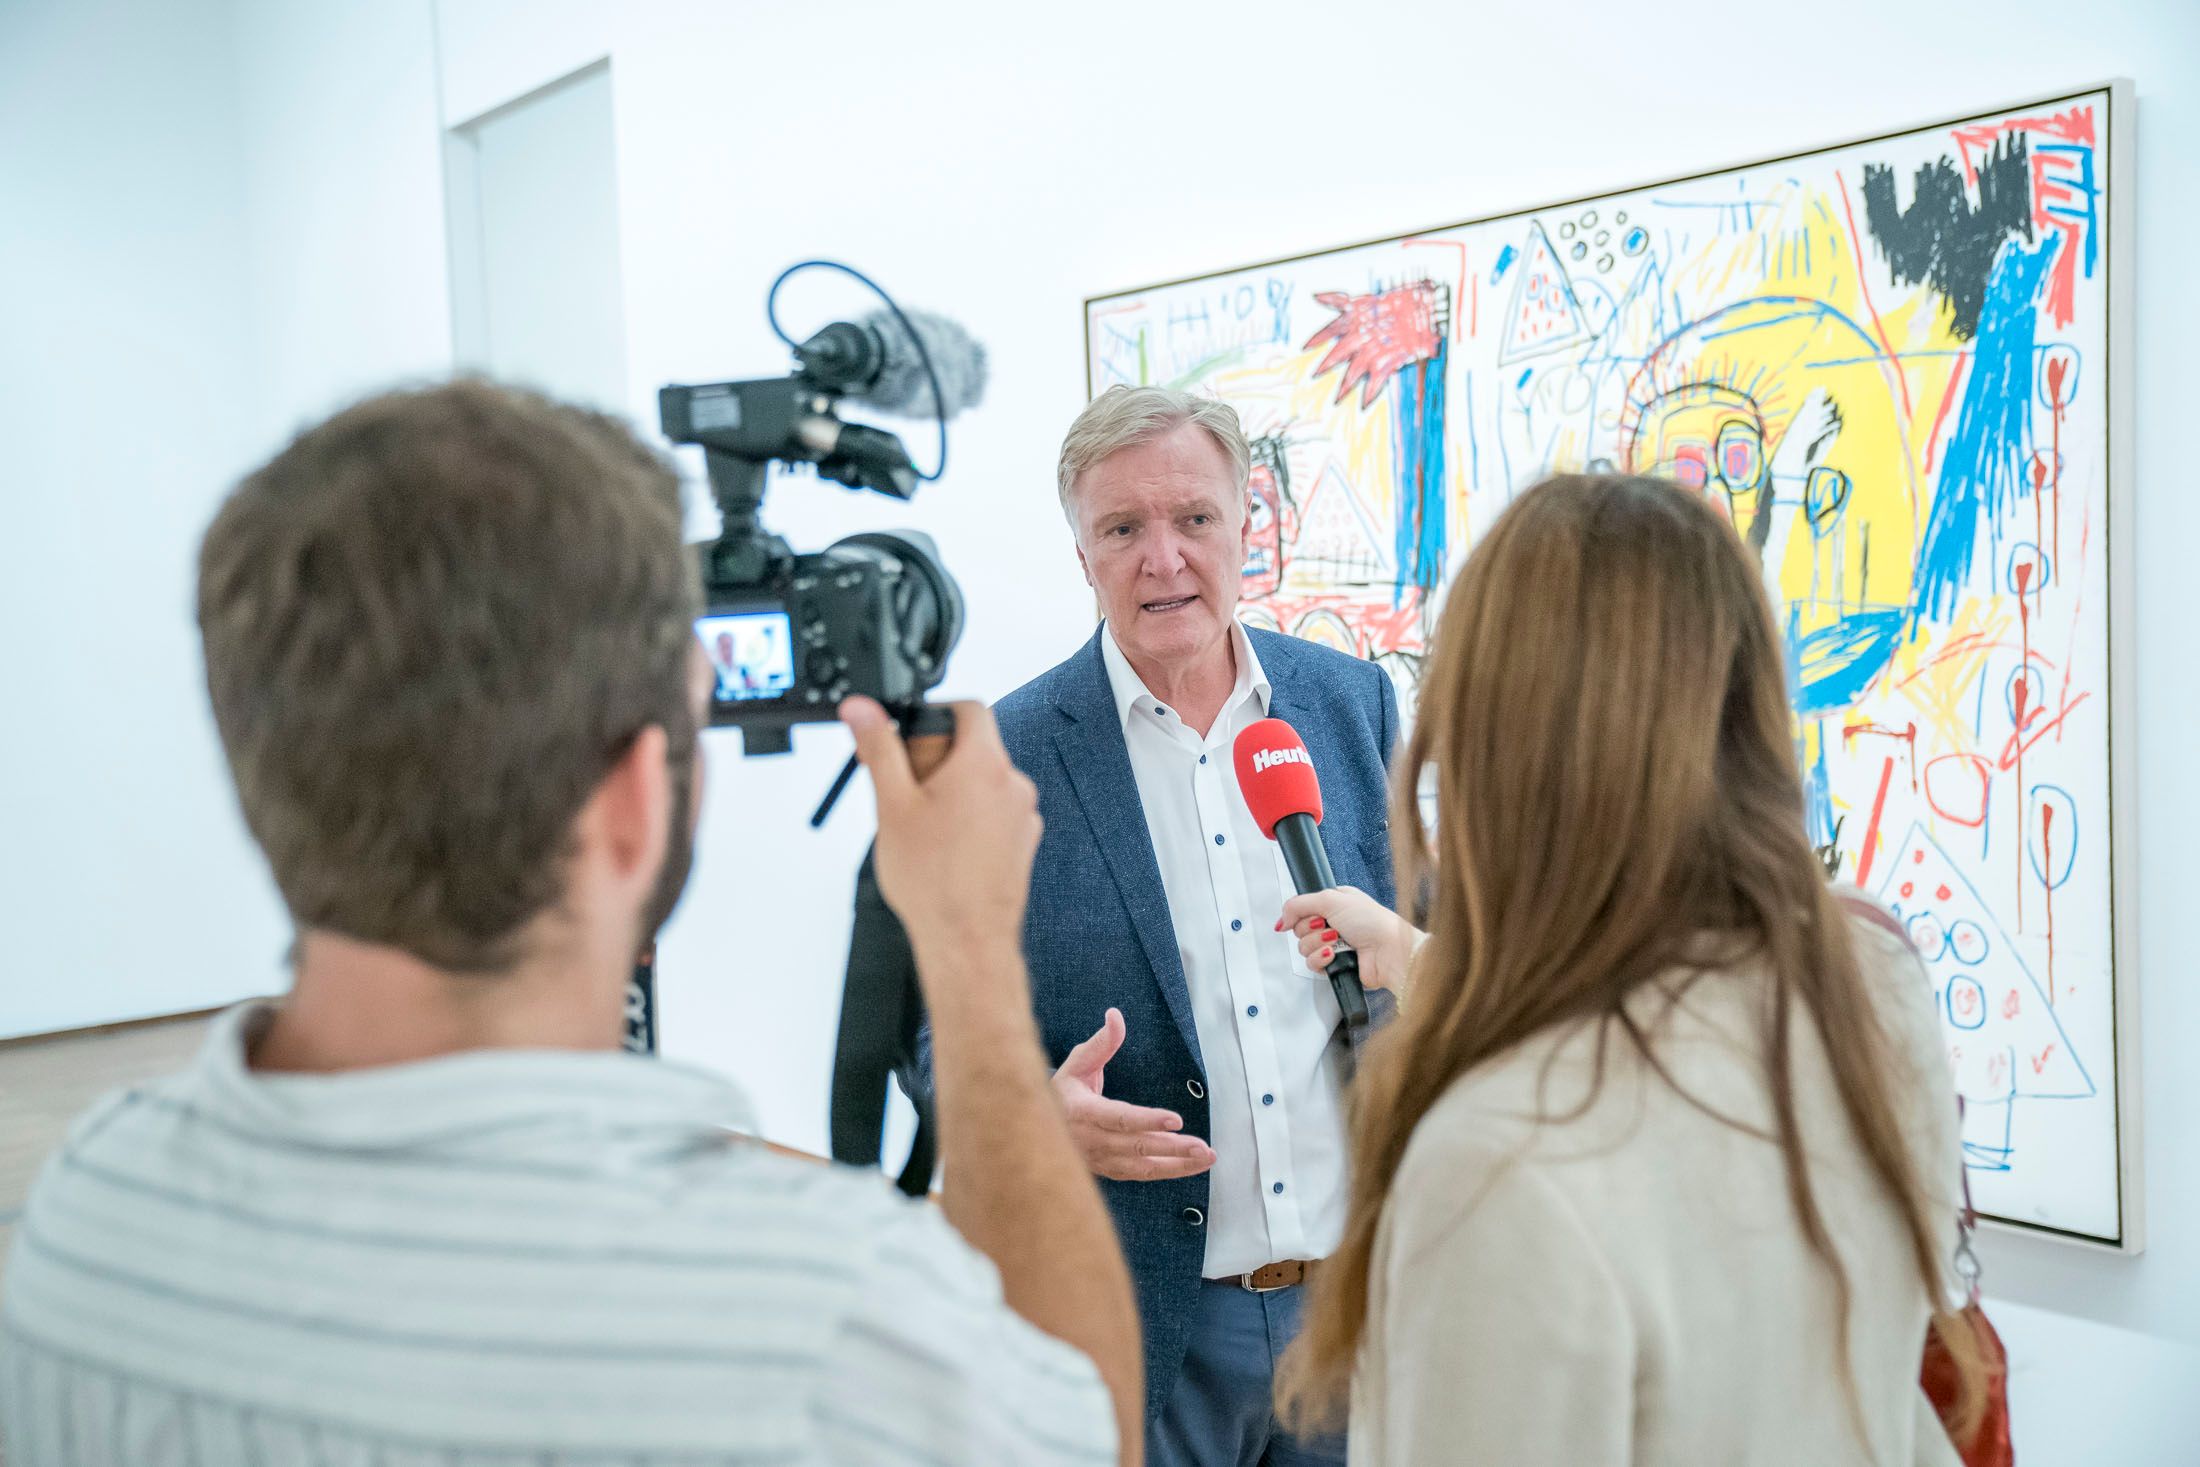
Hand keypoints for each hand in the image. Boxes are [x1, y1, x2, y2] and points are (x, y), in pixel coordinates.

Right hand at [841, 697, 1040, 968]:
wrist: (966, 939)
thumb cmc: (933, 880)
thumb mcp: (891, 804)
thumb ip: (878, 748)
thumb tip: (862, 709)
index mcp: (984, 763)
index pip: (969, 709)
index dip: (936, 714)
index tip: (912, 734)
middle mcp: (1013, 784)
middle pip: (974, 748)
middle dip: (936, 761)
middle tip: (905, 790)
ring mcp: (1023, 815)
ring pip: (983, 784)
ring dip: (953, 793)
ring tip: (922, 827)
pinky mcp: (1023, 842)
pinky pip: (994, 814)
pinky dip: (970, 819)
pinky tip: (944, 848)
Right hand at [1051, 1009, 1215, 1181]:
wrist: (1038, 1129)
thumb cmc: (1064, 1090)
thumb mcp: (1077, 1062)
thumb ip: (1101, 1042)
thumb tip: (1116, 1015)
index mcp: (1082, 1112)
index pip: (1119, 1118)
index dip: (1147, 1120)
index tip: (1176, 1119)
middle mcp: (1092, 1141)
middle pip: (1136, 1146)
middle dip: (1172, 1148)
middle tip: (1202, 1146)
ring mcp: (1101, 1160)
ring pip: (1143, 1166)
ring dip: (1177, 1164)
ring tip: (1206, 1156)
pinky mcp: (1110, 1171)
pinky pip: (1142, 1174)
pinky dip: (1168, 1171)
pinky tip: (1191, 1165)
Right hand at [1278, 885, 1420, 992]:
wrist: (1389, 950)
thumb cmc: (1372, 921)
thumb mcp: (1331, 899)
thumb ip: (1298, 904)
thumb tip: (1282, 918)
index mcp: (1334, 904)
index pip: (1302, 909)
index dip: (1302, 914)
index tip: (1314, 915)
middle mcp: (1333, 924)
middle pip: (1300, 929)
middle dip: (1312, 929)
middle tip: (1329, 927)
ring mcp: (1334, 946)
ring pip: (1304, 948)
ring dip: (1318, 944)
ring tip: (1337, 941)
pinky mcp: (1334, 965)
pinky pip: (1312, 964)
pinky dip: (1321, 959)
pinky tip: (1334, 954)